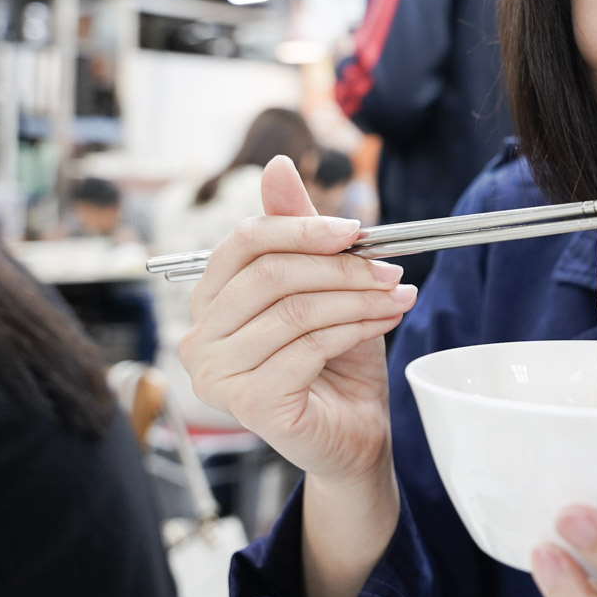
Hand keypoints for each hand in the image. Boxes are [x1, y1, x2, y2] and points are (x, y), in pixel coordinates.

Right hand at [178, 155, 415, 483]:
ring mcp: (217, 375)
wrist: (354, 431)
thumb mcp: (322, 285)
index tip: (356, 229)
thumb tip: (276, 165)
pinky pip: (309, 347)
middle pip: (271, 275)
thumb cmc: (335, 360)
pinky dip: (356, 328)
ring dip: (358, 298)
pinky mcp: (249, 403)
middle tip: (389, 267)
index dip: (302, 229)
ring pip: (296, 310)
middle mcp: (199, 339)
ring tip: (398, 295)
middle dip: (340, 267)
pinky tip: (385, 322)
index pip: (242, 244)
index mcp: (209, 303)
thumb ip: (298, 231)